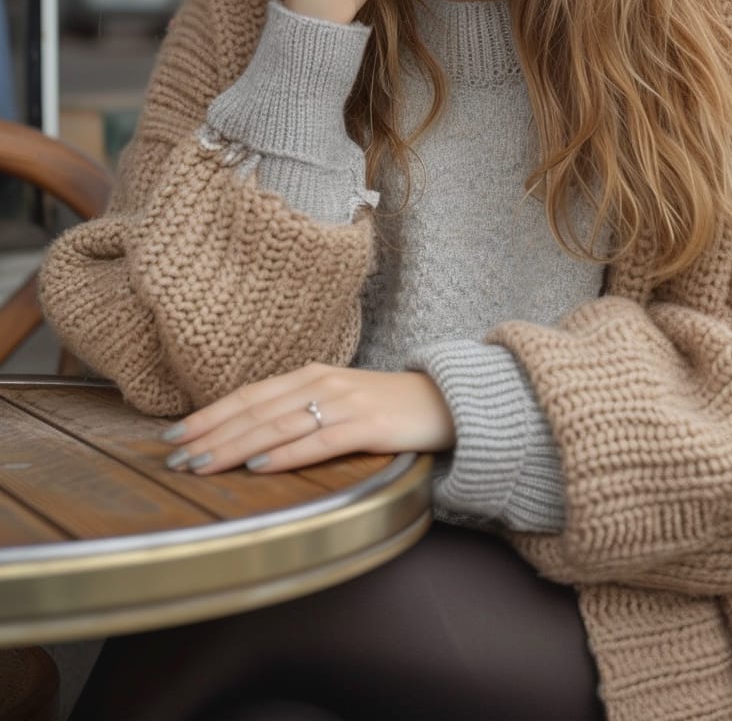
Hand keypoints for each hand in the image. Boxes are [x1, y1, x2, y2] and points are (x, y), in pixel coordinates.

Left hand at [163, 364, 455, 475]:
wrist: (446, 400)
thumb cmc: (387, 406)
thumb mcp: (338, 400)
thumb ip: (300, 411)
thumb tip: (251, 438)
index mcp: (310, 375)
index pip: (249, 395)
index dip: (209, 415)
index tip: (174, 436)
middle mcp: (322, 382)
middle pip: (255, 410)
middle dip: (210, 435)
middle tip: (173, 458)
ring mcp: (344, 402)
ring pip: (277, 426)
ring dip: (234, 447)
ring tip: (201, 465)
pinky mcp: (367, 424)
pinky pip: (319, 441)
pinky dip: (286, 454)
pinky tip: (260, 468)